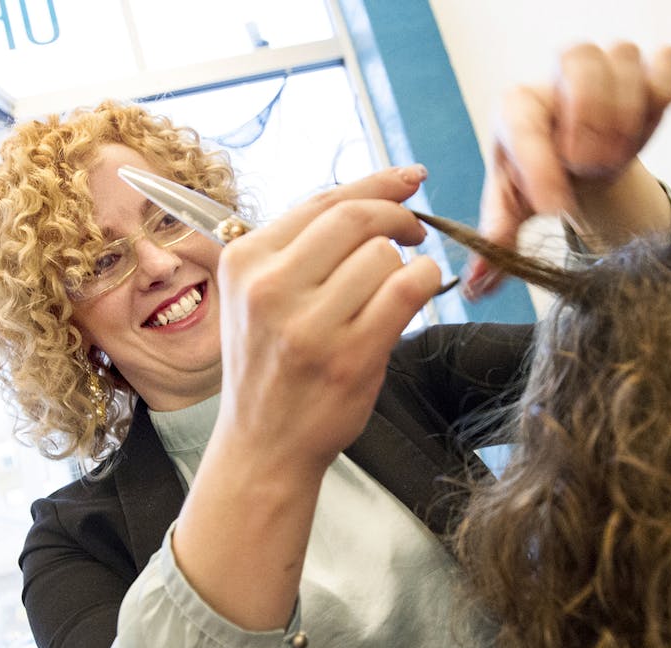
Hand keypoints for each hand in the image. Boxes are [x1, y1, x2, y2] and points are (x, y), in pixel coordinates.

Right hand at [213, 164, 441, 473]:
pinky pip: (406, 289)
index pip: (321, 201)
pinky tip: (420, 289)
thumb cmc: (271, 370)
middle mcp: (270, 287)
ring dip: (405, 263)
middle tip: (416, 231)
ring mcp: (308, 323)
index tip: (409, 179)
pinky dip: (425, 280)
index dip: (376, 183)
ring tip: (397, 288)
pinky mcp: (348, 355)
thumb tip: (374, 196)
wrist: (263, 446)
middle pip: (356, 217)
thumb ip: (300, 249)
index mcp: (245, 262)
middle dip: (398, 215)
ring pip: (383, 254)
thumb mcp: (260, 299)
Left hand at [465, 42, 670, 297]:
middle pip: (579, 63)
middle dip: (589, 122)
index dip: (539, 166)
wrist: (582, 164)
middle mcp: (558, 75)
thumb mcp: (515, 209)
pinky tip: (642, 134)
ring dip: (625, 118)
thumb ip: (498, 242)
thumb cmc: (543, 180)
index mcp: (517, 107)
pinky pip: (666, 62)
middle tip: (590, 169)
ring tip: (613, 160)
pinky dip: (661, 97)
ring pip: (624, 59)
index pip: (524, 122)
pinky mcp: (649, 67)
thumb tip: (478, 287)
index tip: (554, 208)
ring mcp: (606, 64)